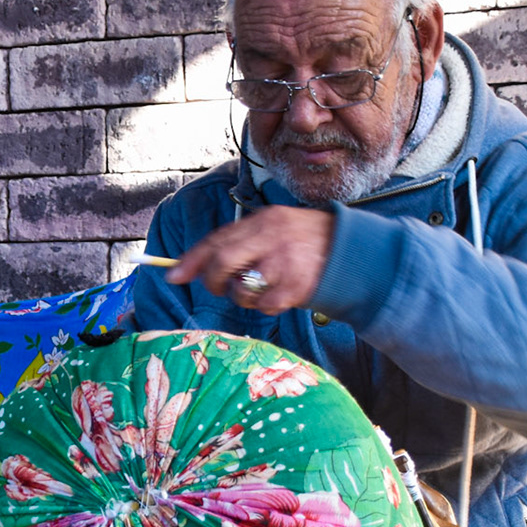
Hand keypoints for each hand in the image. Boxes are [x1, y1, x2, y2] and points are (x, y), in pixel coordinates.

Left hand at [166, 206, 335, 314]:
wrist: (354, 253)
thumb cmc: (307, 243)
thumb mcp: (277, 228)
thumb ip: (243, 241)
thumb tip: (199, 265)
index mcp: (264, 220)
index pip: (217, 240)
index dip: (191, 260)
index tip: (172, 276)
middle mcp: (272, 238)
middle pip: (222, 263)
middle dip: (212, 281)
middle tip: (218, 288)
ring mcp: (284, 263)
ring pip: (241, 290)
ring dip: (243, 296)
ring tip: (261, 288)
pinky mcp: (296, 288)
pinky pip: (264, 306)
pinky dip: (266, 306)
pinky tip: (280, 296)